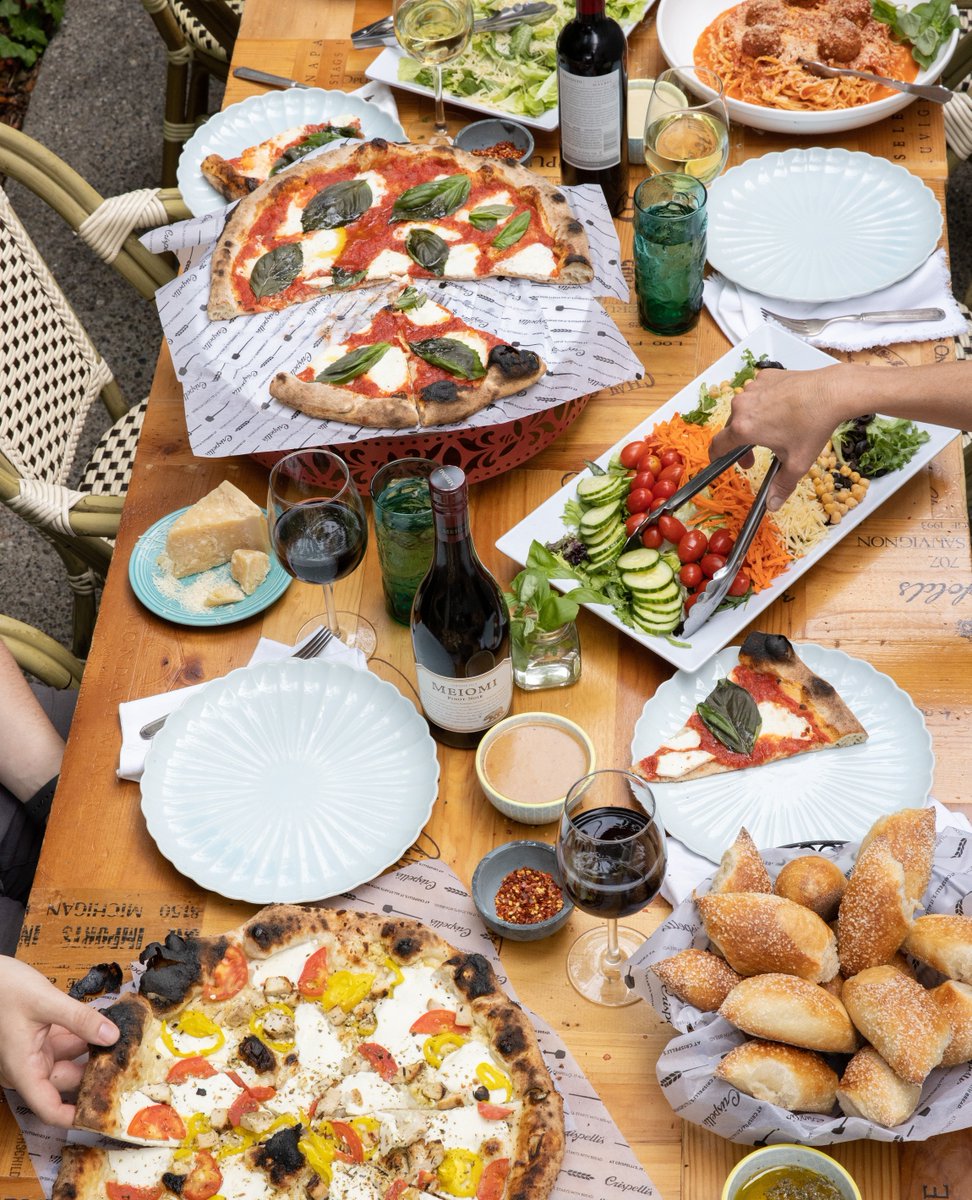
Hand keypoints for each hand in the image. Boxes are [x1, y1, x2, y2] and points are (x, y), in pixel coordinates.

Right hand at [0, 956, 117, 1125]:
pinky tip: (108, 1029)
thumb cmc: (2, 989)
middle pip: (66, 1083)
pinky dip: (85, 1038)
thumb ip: (80, 1019)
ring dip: (94, 1055)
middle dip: (95, 1078)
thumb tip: (113, 1036)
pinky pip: (66, 1044)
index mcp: (22, 1069)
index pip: (49, 1109)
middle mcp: (27, 1066)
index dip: (76, 1117)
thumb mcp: (44, 1001)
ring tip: (126, 1047)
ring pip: (69, 1062)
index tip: (105, 1114)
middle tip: (130, 1070)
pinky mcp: (39, 1038)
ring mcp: (33, 1052)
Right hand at [708, 365, 851, 510]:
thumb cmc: (813, 426)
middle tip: (757, 454)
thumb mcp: (797, 463)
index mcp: (743, 428)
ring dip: (753, 422)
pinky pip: (757, 394)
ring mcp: (753, 388)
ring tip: (775, 429)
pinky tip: (782, 409)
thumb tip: (772, 504)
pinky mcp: (765, 376)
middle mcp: (742, 406)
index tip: (721, 461)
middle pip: (732, 428)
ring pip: (745, 410)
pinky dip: (764, 403)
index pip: (717, 445)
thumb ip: (782, 486)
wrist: (833, 392)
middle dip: (741, 443)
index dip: (717, 457)